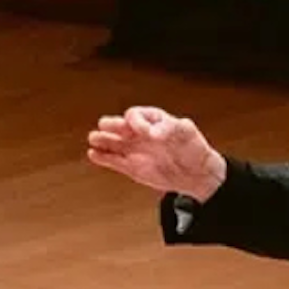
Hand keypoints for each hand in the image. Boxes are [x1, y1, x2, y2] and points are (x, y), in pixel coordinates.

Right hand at [87, 107, 227, 198]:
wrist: (196, 173)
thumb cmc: (193, 148)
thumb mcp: (187, 132)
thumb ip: (170, 128)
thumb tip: (153, 133)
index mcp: (151, 120)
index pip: (135, 115)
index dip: (136, 121)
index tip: (144, 133)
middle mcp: (138, 133)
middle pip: (119, 126)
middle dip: (112, 125)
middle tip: (105, 125)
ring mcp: (133, 150)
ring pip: (112, 143)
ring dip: (102, 139)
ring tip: (94, 138)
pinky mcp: (130, 167)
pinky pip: (112, 161)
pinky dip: (102, 158)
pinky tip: (93, 154)